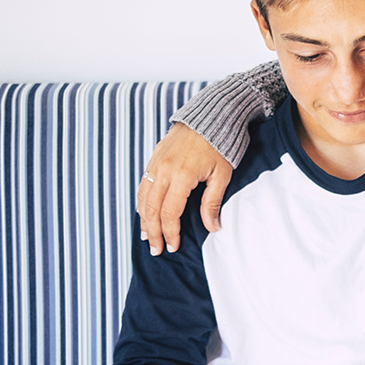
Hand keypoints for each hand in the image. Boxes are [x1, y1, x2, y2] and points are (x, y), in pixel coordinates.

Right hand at [137, 123, 232, 255]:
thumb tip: (212, 228)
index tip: (173, 247)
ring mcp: (156, 163)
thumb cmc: (221, 145)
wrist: (212, 115)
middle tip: (156, 249)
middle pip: (151, 208)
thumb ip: (212, 203)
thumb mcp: (222, 175)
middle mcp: (163, 170)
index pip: (169, 213)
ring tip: (148, 236)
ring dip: (144, 219)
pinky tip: (145, 213)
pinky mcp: (154, 158)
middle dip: (153, 231)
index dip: (170, 233)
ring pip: (143, 197)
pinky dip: (142, 202)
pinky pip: (143, 184)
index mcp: (181, 176)